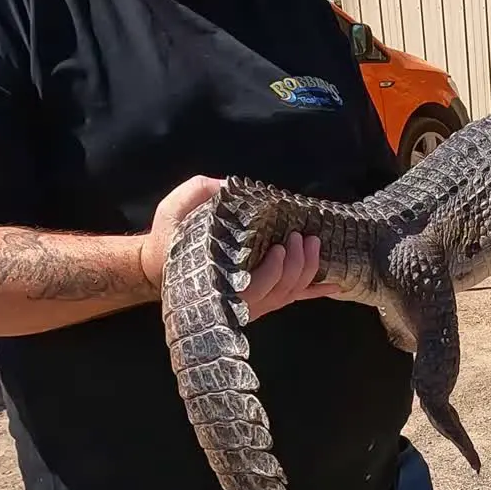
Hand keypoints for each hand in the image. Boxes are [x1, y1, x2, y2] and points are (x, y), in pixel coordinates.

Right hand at [140, 174, 339, 320]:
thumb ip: (200, 194)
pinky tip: (335, 284)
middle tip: (301, 237)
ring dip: (307, 271)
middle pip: (280, 290)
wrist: (155, 267)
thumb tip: (229, 185)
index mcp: (218, 279)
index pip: (256, 285)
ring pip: (288, 295)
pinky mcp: (259, 302)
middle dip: (297, 264)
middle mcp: (237, 298)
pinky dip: (315, 291)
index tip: (282, 245)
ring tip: (312, 245)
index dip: (275, 269)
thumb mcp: (174, 209)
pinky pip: (292, 299)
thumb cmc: (169, 238)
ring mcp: (250, 304)